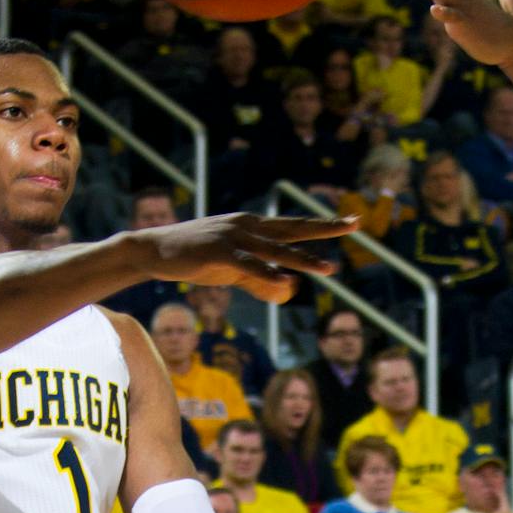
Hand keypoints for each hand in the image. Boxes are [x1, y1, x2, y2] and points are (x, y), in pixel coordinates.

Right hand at [122, 213, 351, 304]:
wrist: (156, 251)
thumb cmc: (198, 258)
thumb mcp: (234, 270)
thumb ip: (261, 280)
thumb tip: (287, 290)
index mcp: (254, 226)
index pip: (295, 225)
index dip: (323, 225)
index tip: (351, 222)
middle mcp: (248, 226)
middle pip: (293, 228)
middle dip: (325, 228)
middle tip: (355, 224)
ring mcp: (233, 237)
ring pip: (275, 250)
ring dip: (303, 260)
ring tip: (329, 269)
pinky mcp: (218, 253)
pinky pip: (248, 266)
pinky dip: (268, 275)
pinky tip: (287, 283)